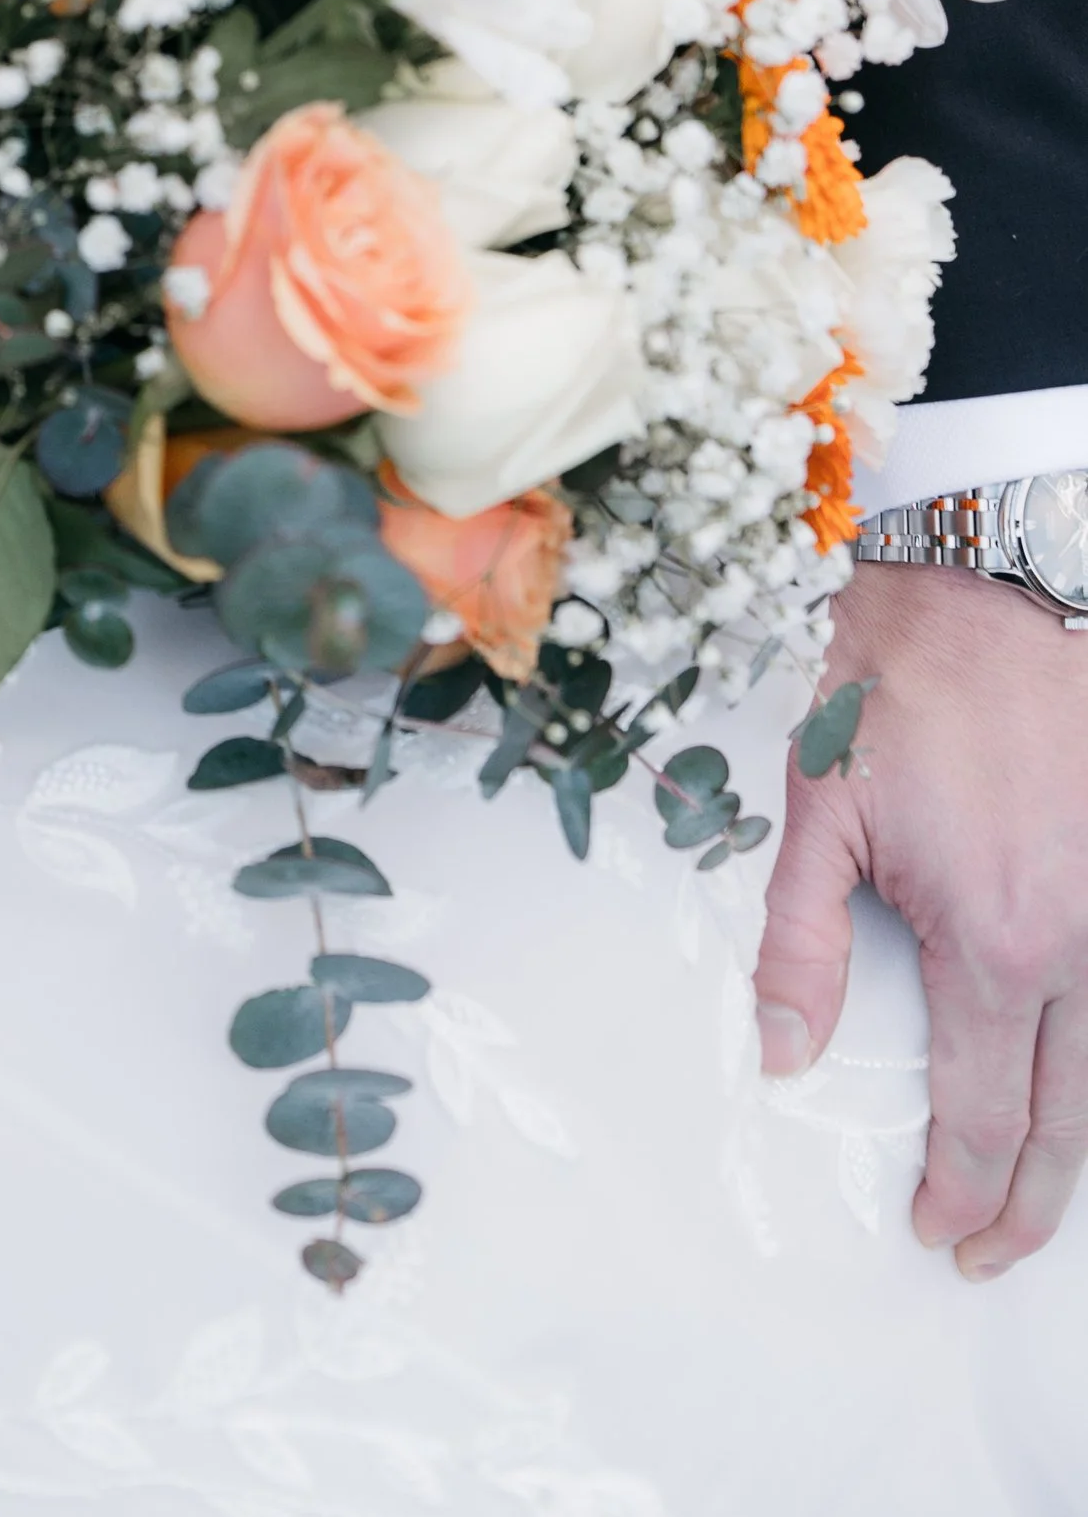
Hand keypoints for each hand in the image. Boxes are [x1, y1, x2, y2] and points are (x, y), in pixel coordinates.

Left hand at [755, 564, 1087, 1272]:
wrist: (995, 587)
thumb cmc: (903, 683)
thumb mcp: (819, 811)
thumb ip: (799, 945)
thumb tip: (782, 1054)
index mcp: (999, 945)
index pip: (984, 1118)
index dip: (960, 1192)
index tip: (936, 1231)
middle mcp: (1083, 946)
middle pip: (1070, 1124)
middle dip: (1030, 1208)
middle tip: (989, 1253)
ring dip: (1079, 1147)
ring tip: (1039, 1196)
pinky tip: (1074, 1084)